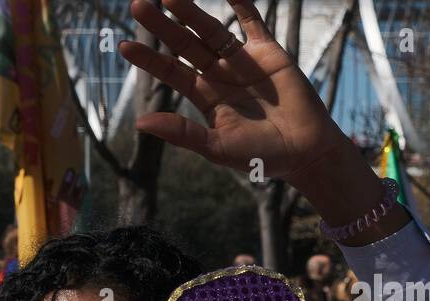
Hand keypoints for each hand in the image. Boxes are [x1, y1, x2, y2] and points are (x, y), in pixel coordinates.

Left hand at [120, 1, 408, 236]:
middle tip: (137, 5)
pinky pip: (253, 22)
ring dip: (190, 12)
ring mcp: (242, 61)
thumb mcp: (216, 148)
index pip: (170, 72)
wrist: (304, 151)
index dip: (149, 59)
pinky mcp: (269, 52)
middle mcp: (218, 75)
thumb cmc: (260, 157)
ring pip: (211, 29)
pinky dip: (241, 4)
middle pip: (184, 45)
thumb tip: (140, 123)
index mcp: (204, 97)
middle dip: (162, 26)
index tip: (124, 45)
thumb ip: (182, 133)